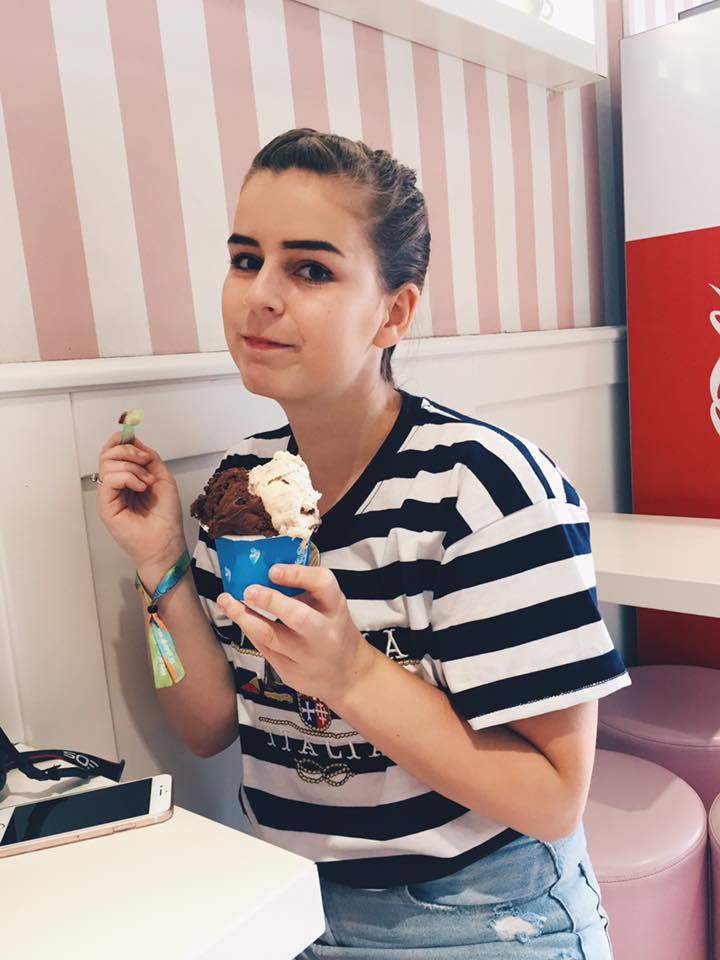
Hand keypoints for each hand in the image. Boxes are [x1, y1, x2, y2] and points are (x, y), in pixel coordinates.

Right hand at [95, 432, 184, 568]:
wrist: (166, 541)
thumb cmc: (166, 518)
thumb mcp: (163, 478)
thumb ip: (149, 458)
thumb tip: (135, 441)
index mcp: (127, 478)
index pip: (114, 452)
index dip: (121, 441)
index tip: (132, 435)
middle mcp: (116, 486)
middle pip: (107, 454)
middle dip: (128, 451)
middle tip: (145, 460)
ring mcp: (109, 495)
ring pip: (106, 464)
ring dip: (132, 467)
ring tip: (146, 481)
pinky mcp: (105, 505)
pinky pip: (109, 479)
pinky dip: (128, 478)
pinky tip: (140, 487)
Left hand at [216, 565, 375, 708]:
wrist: (348, 674)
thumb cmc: (333, 630)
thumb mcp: (330, 605)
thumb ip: (305, 589)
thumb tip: (265, 570)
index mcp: (335, 608)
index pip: (322, 585)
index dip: (297, 575)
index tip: (273, 570)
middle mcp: (324, 633)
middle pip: (298, 617)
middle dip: (270, 601)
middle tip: (248, 590)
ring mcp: (307, 656)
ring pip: (271, 637)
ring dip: (244, 617)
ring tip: (226, 601)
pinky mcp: (291, 673)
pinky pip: (264, 649)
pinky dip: (249, 631)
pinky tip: (240, 618)